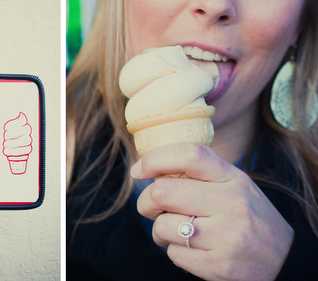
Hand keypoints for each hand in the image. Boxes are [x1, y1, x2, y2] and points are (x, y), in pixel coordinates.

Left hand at [130, 143, 293, 280]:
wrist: (283, 260)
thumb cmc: (246, 216)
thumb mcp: (234, 185)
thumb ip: (200, 174)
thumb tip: (151, 166)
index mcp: (232, 178)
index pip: (188, 155)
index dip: (155, 159)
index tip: (138, 169)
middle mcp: (230, 204)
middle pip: (162, 192)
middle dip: (145, 201)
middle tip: (149, 207)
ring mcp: (225, 237)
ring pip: (162, 226)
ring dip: (158, 230)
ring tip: (172, 231)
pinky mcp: (218, 266)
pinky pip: (173, 253)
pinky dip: (172, 250)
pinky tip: (189, 248)